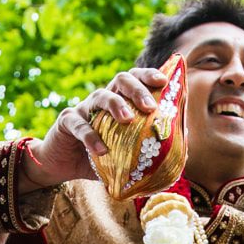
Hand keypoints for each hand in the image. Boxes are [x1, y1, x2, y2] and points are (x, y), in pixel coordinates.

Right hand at [25, 68, 169, 188]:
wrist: (61, 168)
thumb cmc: (98, 159)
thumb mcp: (126, 155)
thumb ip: (149, 150)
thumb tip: (182, 153)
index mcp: (120, 102)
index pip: (136, 80)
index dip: (149, 75)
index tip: (164, 81)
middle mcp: (103, 100)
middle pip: (121, 80)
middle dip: (137, 89)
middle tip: (150, 106)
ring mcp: (83, 108)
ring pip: (100, 96)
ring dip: (115, 104)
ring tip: (127, 119)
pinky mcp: (66, 122)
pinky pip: (79, 124)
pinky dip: (91, 136)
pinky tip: (102, 150)